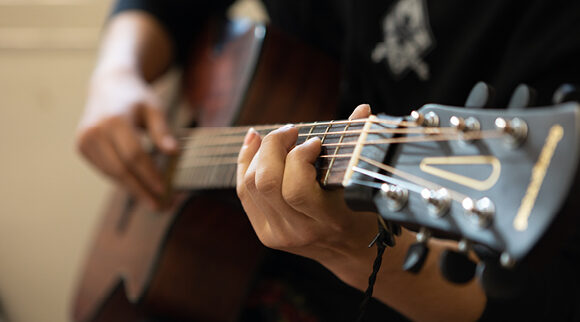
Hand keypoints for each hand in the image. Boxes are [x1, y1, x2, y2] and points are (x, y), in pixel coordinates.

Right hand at [76, 69, 176, 208]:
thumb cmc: (137, 98)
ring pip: (112, 174)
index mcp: (114, 119)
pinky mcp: (81, 147)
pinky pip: (105, 170)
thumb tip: (174, 153)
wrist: (109, 85)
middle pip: (121, 169)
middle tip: (161, 207)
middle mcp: (95, 131)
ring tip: (154, 202)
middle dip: (142, 190)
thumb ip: (163, 131)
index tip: (165, 191)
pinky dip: (123, 181)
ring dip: (133, 190)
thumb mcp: (155, 108)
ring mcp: (85, 140)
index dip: (149, 175)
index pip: (134, 155)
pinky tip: (139, 189)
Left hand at [236, 104, 377, 263]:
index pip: (296, 188)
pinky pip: (243, 193)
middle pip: (266, 182)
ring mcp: (278, 234)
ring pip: (249, 185)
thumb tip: (362, 109)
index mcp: (329, 220)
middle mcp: (299, 230)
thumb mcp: (362, 184)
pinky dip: (245, 163)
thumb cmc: (362, 211)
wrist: (350, 252)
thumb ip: (359, 145)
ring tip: (278, 137)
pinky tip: (254, 143)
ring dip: (258, 153)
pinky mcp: (265, 233)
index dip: (299, 157)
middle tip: (291, 132)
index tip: (315, 143)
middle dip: (273, 147)